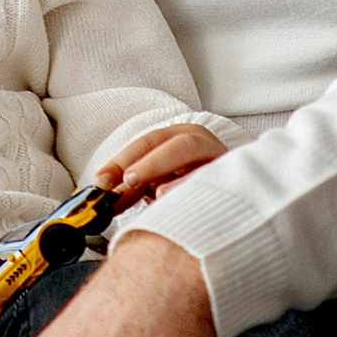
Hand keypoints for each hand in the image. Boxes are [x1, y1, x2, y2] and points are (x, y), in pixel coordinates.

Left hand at [91, 119, 227, 206]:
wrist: (235, 197)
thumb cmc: (189, 186)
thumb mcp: (158, 183)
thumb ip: (134, 189)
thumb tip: (102, 199)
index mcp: (179, 136)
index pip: (148, 143)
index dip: (121, 161)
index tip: (101, 181)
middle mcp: (201, 142)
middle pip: (174, 144)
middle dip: (147, 162)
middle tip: (126, 181)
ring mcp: (220, 158)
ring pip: (195, 153)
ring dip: (169, 170)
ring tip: (150, 189)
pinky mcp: (233, 177)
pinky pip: (215, 178)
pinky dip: (193, 187)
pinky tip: (175, 197)